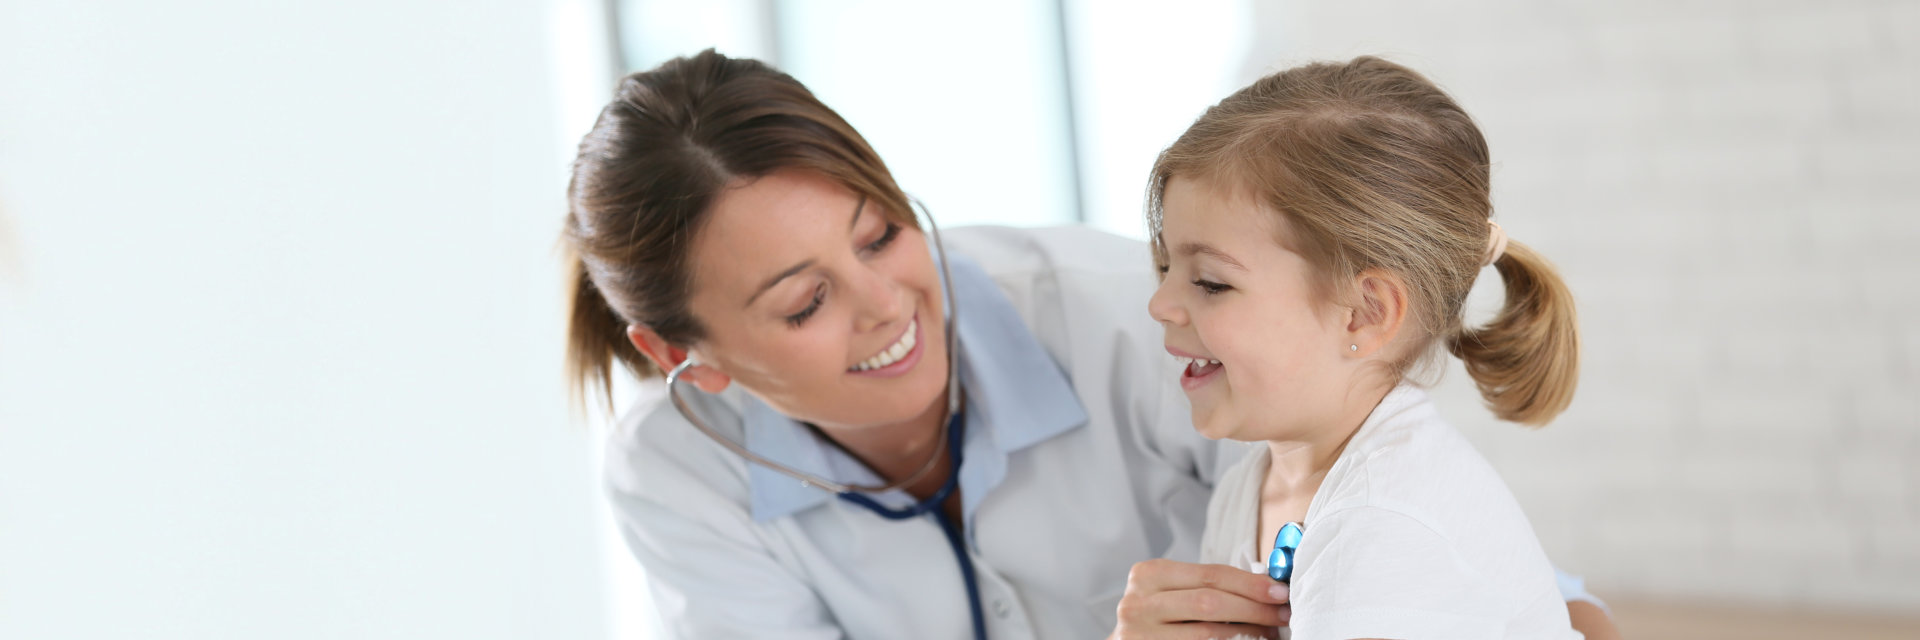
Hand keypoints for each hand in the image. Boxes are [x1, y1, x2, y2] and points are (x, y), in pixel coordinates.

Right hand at [1109, 559, 1290, 639]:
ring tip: (1269, 632)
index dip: (1250, 584)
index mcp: (1148, 575)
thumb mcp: (1175, 591)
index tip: (1280, 592)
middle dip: (1253, 608)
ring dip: (1247, 634)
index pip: (1209, 575)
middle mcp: (1137, 604)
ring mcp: (1139, 635)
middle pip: (1209, 603)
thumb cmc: (1160, 615)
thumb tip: (1267, 588)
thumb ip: (1208, 585)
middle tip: (1282, 613)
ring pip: (1207, 635)